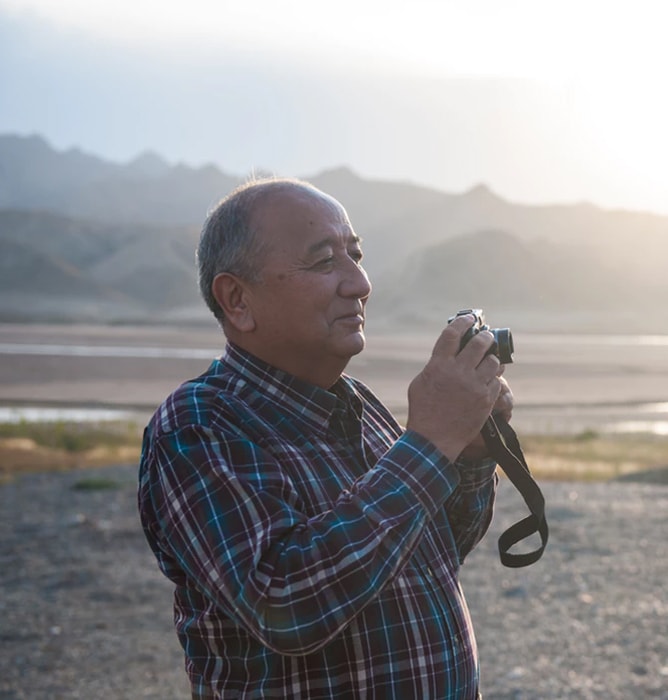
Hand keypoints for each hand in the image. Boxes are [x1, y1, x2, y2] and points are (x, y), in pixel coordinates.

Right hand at [406, 314, 502, 461]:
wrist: (434, 439)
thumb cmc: (423, 411)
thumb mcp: (420, 383)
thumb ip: (434, 365)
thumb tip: (448, 354)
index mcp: (439, 365)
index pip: (453, 334)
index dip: (463, 322)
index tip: (470, 318)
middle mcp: (458, 372)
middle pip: (480, 343)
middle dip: (485, 336)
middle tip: (486, 336)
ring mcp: (475, 386)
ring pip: (493, 362)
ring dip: (491, 359)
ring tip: (488, 361)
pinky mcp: (486, 399)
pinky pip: (497, 381)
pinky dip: (494, 378)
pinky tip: (489, 379)